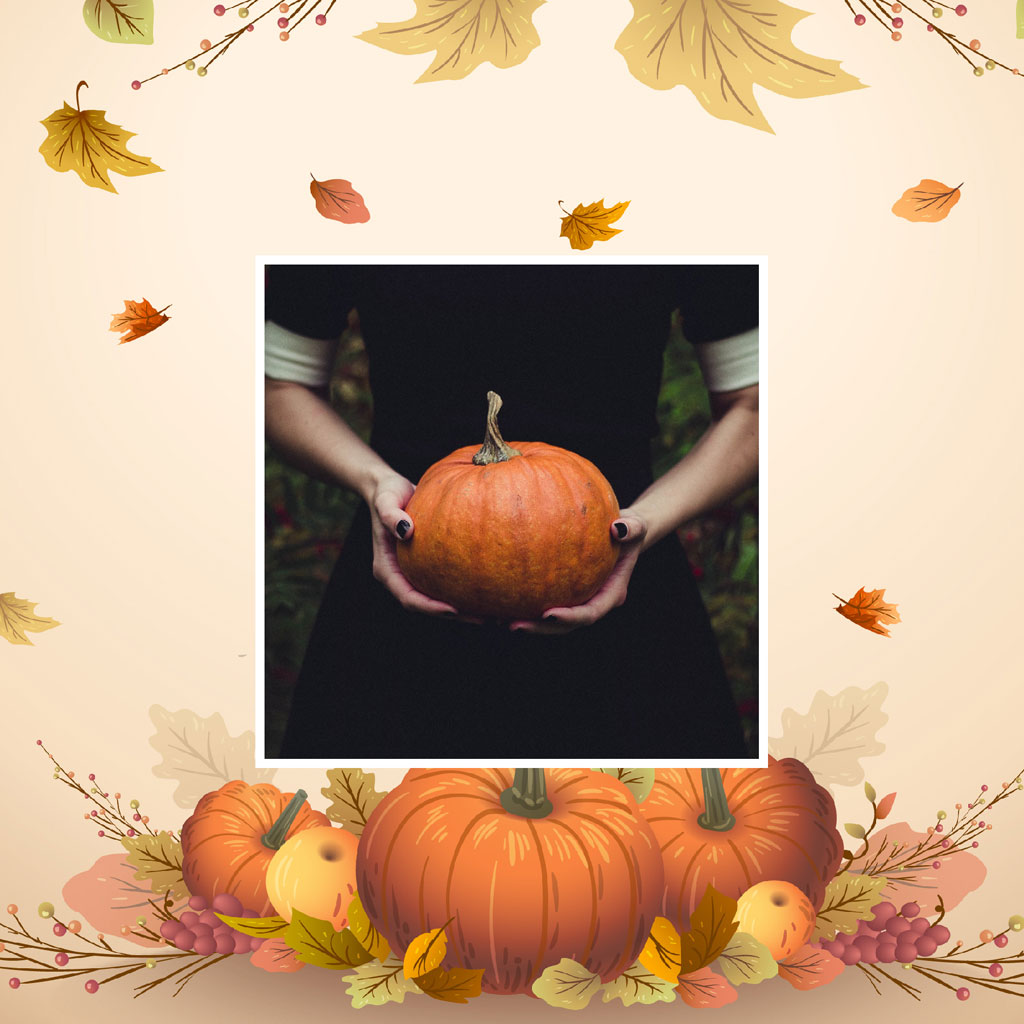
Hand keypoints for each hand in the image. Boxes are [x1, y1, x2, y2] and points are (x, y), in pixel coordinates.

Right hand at [368, 471, 483, 622]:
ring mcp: (414, 573)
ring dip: (463, 608)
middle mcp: (401, 576)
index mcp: (387, 570)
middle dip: (454, 615)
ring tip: (493, 611)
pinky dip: (464, 589)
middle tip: (484, 618)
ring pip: (438, 598)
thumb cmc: (387, 493)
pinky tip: (489, 588)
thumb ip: (390, 515)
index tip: (453, 609)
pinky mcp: (428, 566)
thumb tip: (406, 531)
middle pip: (426, 605)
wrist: (391, 488)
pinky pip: (446, 582)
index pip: (408, 598)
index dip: (430, 607)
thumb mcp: (386, 500)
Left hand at [508, 512, 648, 634]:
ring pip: (550, 620)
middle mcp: (592, 602)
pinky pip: (541, 601)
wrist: (620, 533)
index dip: (570, 618)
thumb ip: (631, 528)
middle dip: (540, 629)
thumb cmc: (627, 528)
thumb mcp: (635, 524)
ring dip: (527, 623)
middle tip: (513, 625)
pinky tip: (497, 600)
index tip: (548, 614)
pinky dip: (521, 604)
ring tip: (498, 620)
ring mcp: (576, 600)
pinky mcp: (562, 593)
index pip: (590, 613)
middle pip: (565, 626)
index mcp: (610, 594)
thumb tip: (618, 528)